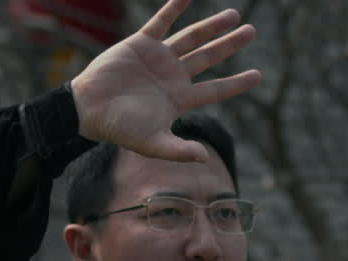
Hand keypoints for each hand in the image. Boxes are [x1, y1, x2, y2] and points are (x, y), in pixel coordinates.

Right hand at [69, 1, 261, 160]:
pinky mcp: (140, 43)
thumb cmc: (120, 129)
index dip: (237, 83)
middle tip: (252, 31)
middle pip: (209, 56)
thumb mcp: (153, 143)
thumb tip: (204, 157)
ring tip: (233, 15)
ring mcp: (159, 58)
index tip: (258, 75)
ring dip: (211, 26)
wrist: (89, 110)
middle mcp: (174, 76)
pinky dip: (174, 8)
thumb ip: (179, 150)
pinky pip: (160, 22)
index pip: (216, 89)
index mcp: (181, 99)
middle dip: (230, 44)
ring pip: (191, 37)